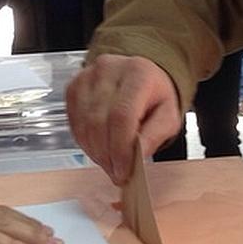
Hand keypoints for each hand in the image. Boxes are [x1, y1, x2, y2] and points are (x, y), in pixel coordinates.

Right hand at [66, 54, 180, 184]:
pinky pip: (74, 122)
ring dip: (94, 151)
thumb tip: (137, 156)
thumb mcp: (168, 115)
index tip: (123, 171)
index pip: (122, 115)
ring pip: (83, 124)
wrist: (140, 75)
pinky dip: (84, 142)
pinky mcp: (74, 86)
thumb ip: (155, 135)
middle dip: (106, 155)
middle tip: (116, 173)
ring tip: (109, 162)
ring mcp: (88, 77)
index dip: (119, 148)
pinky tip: (98, 148)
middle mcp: (109, 70)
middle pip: (98, 121)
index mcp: (138, 74)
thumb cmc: (155, 95)